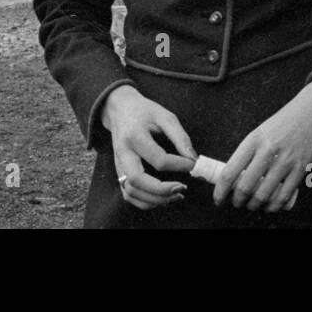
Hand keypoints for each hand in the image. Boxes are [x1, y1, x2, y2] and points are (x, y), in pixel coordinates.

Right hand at [102, 85, 196, 209]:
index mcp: (134, 136)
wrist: (120, 110)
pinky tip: (162, 199)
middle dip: (161, 190)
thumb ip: (180, 137)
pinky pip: (127, 194)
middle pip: (137, 180)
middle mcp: (123, 153)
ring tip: (176, 196)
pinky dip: (144, 202)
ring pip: (130, 192)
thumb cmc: (145, 111)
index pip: (158, 158)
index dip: (179, 165)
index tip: (193, 165)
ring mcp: (118, 165)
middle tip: (182, 188)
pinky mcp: (118, 172)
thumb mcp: (165, 116)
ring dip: (154, 199)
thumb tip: (193, 159)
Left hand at [213, 76, 311, 213]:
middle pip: (245, 187)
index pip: (230, 171)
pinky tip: (271, 206)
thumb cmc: (286, 120)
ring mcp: (285, 160)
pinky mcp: (301, 167)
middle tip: (237, 203)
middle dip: (238, 201)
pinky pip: (284, 194)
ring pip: (263, 194)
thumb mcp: (262, 131)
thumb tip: (236, 177)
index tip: (218, 199)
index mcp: (253, 140)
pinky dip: (275, 206)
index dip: (220, 191)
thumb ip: (250, 152)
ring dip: (254, 205)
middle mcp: (268, 150)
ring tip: (253, 205)